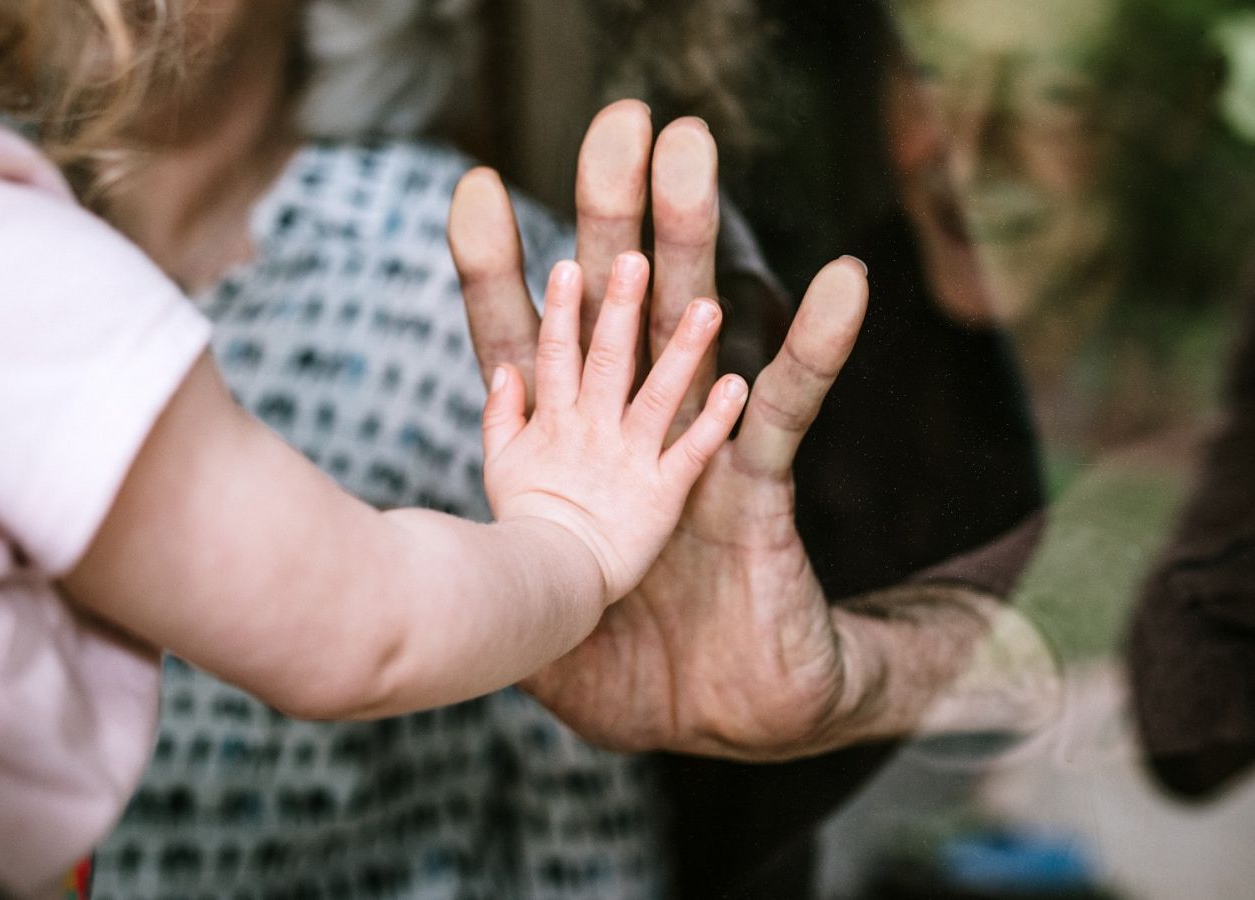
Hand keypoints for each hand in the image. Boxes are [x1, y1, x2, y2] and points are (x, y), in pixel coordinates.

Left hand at [451, 100, 876, 758]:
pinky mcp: (756, 491)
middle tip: (616, 126)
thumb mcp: (528, 620)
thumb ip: (480, 571)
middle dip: (609, 219)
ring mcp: (693, 453)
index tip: (475, 190)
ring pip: (692, 333)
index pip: (526, 350)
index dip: (500, 279)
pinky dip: (812, 352)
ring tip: (695, 158)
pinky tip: (840, 286)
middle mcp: (630, 435)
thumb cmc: (622, 671)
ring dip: (695, 246)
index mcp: (568, 458)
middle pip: (612, 309)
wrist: (716, 718)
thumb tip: (414, 554)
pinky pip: (786, 415)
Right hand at [482, 253, 747, 602]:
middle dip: (619, 308)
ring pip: (657, 395)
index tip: (567, 264)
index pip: (556, 354)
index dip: (562, 311)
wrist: (545, 587)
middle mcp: (592, 431)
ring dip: (683, 351)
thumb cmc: (525, 527)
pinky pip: (690, 452)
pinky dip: (714, 421)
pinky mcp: (661, 494)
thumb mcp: (500, 466)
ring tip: (708, 308)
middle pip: (606, 360)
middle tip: (635, 259)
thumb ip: (501, 414)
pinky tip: (738, 386)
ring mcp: (628, 460)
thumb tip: (503, 368)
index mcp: (555, 420)